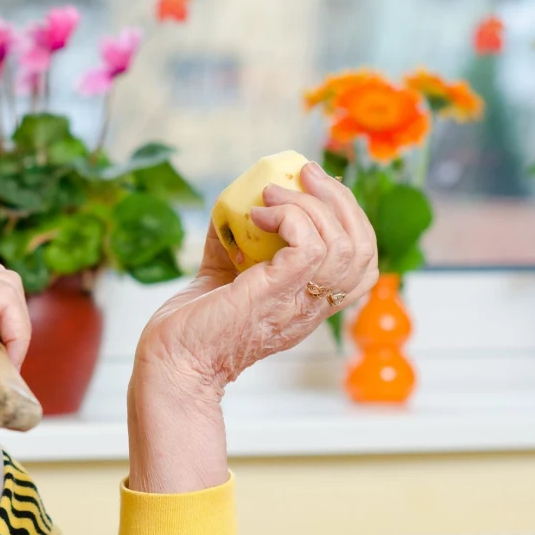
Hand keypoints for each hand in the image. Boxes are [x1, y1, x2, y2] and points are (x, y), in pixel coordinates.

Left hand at [127, 161, 377, 491]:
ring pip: (343, 244)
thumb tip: (234, 206)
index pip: (363, 264)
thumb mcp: (222, 276)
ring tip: (270, 192)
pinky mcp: (276, 294)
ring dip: (311, 204)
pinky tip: (256, 214)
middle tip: (305, 172)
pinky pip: (310, 246)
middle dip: (341, 200)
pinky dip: (290, 217)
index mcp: (309, 303)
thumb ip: (234, 244)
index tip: (320, 190)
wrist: (170, 361)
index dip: (353, 220)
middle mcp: (313, 306)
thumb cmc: (191, 327)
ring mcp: (298, 302)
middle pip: (364, 249)